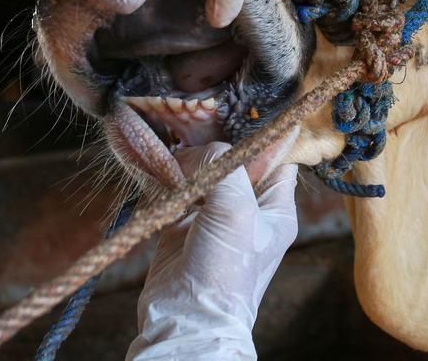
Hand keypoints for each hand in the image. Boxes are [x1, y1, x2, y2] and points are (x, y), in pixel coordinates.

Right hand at [126, 142, 298, 360]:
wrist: (185, 319)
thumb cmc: (223, 271)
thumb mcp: (235, 209)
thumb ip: (222, 165)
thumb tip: (197, 151)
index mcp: (275, 205)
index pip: (276, 156)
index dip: (259, 132)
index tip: (236, 108)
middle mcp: (247, 208)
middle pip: (232, 158)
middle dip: (211, 140)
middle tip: (192, 122)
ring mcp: (212, 215)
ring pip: (199, 170)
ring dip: (182, 157)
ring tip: (169, 145)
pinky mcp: (181, 223)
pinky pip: (174, 187)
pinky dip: (162, 174)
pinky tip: (152, 161)